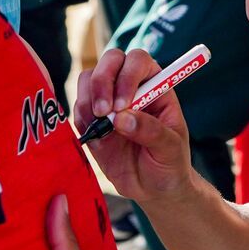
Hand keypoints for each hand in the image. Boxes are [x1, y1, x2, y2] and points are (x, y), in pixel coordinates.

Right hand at [76, 48, 197, 205]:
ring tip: (100, 127)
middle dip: (102, 81)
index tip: (123, 105)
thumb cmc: (169, 164)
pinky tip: (94, 134)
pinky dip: (80, 117)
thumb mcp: (170, 149)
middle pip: (110, 60)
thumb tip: (122, 118)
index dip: (128, 76)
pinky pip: (78, 106)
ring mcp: (109, 101)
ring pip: (88, 79)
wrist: (153, 189)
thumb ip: (151, 131)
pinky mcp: (92, 119)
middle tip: (104, 112)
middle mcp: (131, 87)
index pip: (139, 61)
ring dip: (88, 100)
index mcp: (156, 85)